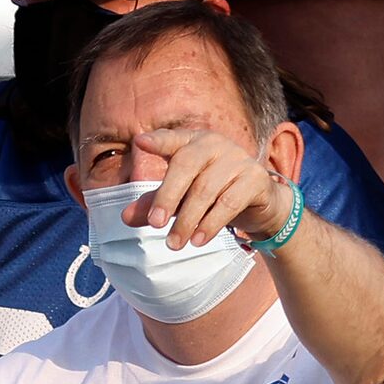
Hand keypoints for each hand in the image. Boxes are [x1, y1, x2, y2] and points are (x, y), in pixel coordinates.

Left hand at [133, 126, 291, 248]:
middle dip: (167, 196)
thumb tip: (125, 216)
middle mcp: (215, 144)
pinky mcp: (255, 178)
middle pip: (186, 165)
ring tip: (174, 244)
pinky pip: (229, 202)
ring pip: (206, 189)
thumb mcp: (180, 198)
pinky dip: (211, 224)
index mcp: (192, 142)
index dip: (157, 141)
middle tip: (154, 224)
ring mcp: (237, 158)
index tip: (139, 143)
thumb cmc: (212, 194)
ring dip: (187, 220)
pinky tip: (198, 240)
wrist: (258, 203)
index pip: (172, 139)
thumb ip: (154, 203)